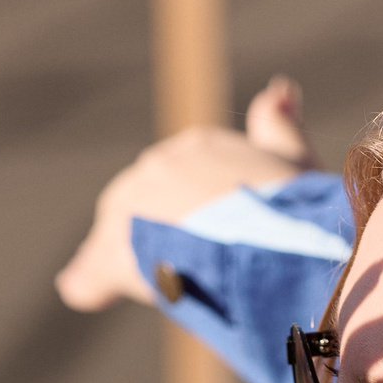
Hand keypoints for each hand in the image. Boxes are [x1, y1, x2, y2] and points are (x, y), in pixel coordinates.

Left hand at [55, 75, 316, 310]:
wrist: (278, 241)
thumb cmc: (297, 208)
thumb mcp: (297, 159)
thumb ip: (280, 127)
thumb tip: (279, 88)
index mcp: (201, 146)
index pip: (174, 171)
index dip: (180, 204)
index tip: (196, 229)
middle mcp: (160, 166)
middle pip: (139, 201)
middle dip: (150, 228)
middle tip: (175, 263)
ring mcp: (134, 207)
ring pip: (117, 235)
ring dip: (127, 256)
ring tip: (150, 283)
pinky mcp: (116, 254)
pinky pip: (93, 273)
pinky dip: (91, 283)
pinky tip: (85, 293)